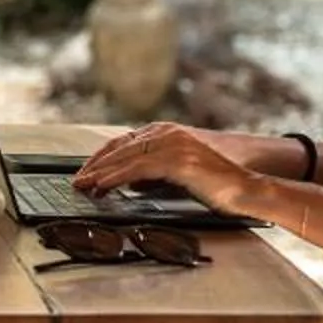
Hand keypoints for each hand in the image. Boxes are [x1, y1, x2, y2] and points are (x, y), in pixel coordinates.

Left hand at [73, 123, 263, 216]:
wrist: (246, 189)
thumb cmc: (215, 185)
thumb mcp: (177, 175)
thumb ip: (153, 173)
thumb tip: (128, 182)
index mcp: (166, 132)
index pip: (124, 143)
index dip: (102, 157)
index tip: (85, 171)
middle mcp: (167, 133)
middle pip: (119, 147)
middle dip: (94, 165)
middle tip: (77, 180)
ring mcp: (172, 144)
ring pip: (124, 157)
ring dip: (99, 172)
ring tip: (83, 185)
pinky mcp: (177, 160)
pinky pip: (137, 169)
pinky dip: (115, 178)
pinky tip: (102, 187)